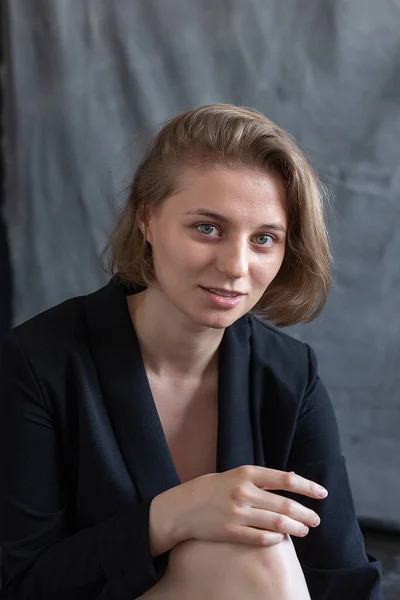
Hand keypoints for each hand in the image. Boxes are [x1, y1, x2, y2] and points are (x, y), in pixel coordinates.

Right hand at [170, 465, 326, 546]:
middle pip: (284, 504)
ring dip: (295, 528)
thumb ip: (260, 479)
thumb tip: (290, 480)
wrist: (182, 507)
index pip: (284, 479)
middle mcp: (243, 492)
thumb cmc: (210, 489)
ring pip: (277, 523)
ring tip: (304, 530)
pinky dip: (275, 540)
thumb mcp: (234, 475)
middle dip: (305, 513)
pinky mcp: (231, 532)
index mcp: (245, 473)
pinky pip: (261, 539)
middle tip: (315, 519)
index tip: (322, 493)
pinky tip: (282, 539)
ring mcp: (238, 513)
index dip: (306, 486)